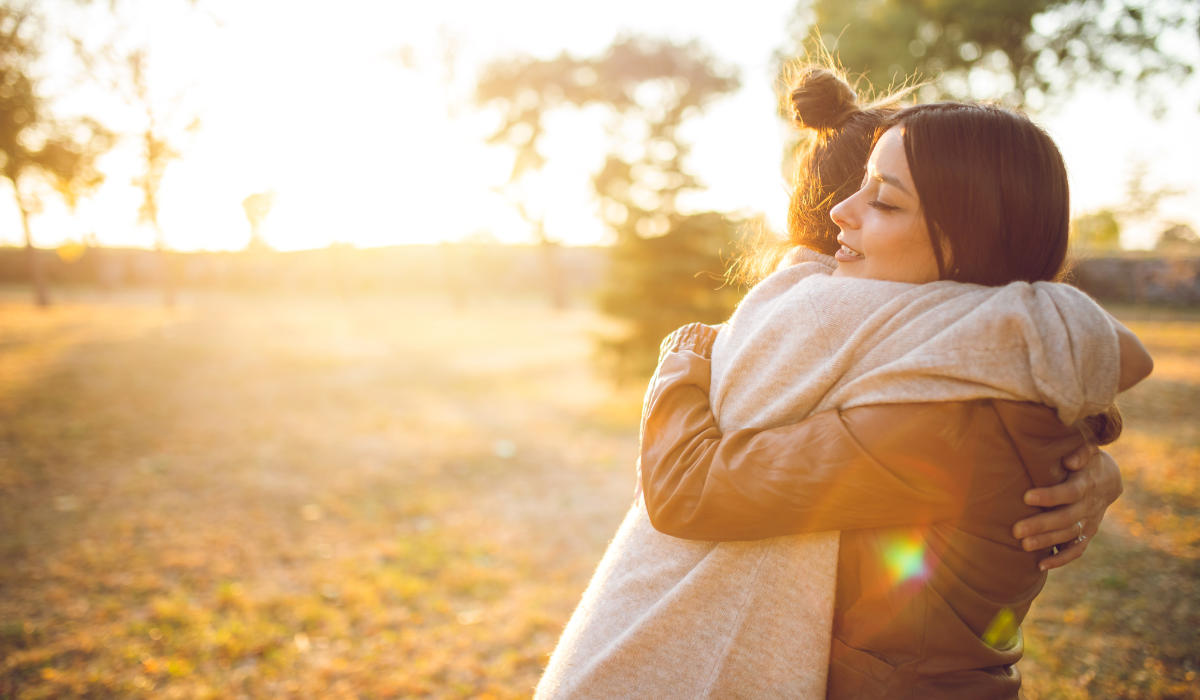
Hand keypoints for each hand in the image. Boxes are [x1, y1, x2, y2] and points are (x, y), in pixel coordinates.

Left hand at [1011, 444, 1122, 570]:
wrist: (1108, 479)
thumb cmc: (1087, 460)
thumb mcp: (1088, 449)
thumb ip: (1081, 451)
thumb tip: (1070, 460)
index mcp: (1086, 484)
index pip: (1069, 492)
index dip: (1049, 496)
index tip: (1026, 497)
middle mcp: (1088, 506)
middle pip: (1065, 519)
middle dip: (1041, 525)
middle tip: (1016, 531)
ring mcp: (1089, 522)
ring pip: (1068, 536)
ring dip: (1046, 542)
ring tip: (1023, 546)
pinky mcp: (1086, 533)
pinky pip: (1076, 550)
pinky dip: (1060, 559)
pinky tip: (1041, 565)